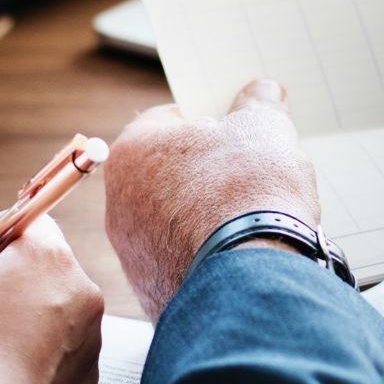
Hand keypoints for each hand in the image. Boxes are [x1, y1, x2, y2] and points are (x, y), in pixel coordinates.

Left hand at [103, 79, 318, 318]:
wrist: (250, 281)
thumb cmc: (249, 192)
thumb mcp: (265, 129)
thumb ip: (260, 104)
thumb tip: (263, 92)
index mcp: (133, 150)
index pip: (171, 119)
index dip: (211, 120)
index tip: (238, 130)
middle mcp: (118, 202)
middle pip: (170, 172)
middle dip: (207, 170)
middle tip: (249, 174)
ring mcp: (131, 252)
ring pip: (173, 220)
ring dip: (205, 216)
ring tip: (250, 217)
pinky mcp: (150, 291)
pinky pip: (180, 261)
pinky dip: (206, 255)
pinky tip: (240, 255)